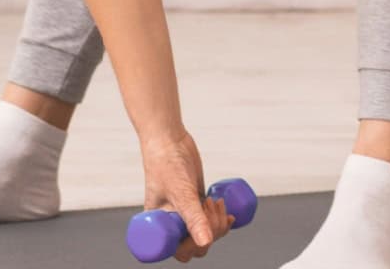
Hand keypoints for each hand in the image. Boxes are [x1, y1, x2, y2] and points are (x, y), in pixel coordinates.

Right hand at [140, 129, 233, 261]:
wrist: (170, 140)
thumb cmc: (166, 164)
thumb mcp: (181, 193)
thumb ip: (193, 218)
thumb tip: (205, 243)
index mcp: (161, 226)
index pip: (180, 250)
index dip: (195, 245)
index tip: (203, 226)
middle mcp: (172, 223)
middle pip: (197, 244)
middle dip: (211, 230)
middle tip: (209, 206)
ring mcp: (185, 213)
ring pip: (207, 233)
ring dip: (218, 223)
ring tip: (214, 202)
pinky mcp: (196, 202)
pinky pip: (211, 220)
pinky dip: (221, 219)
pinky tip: (228, 214)